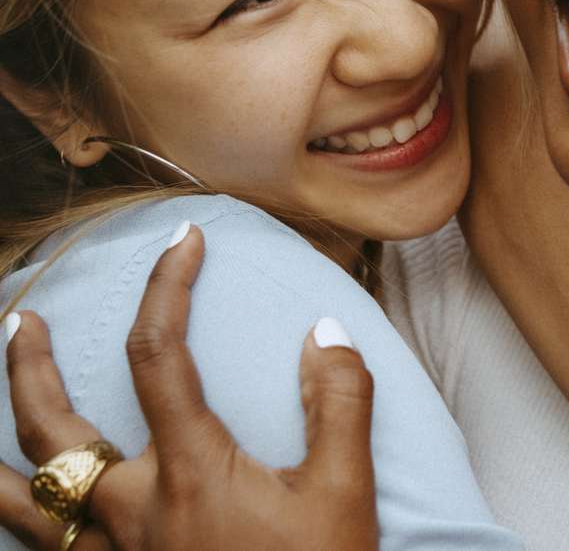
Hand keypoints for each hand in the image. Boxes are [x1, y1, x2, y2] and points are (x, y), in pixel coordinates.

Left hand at [0, 225, 378, 550]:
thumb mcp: (344, 492)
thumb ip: (337, 403)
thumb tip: (322, 331)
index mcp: (186, 470)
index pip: (160, 355)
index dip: (168, 285)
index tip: (182, 239)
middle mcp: (126, 510)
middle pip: (51, 424)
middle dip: (29, 362)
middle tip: (26, 318)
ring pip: (18, 501)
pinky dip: (19, 520)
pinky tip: (25, 509)